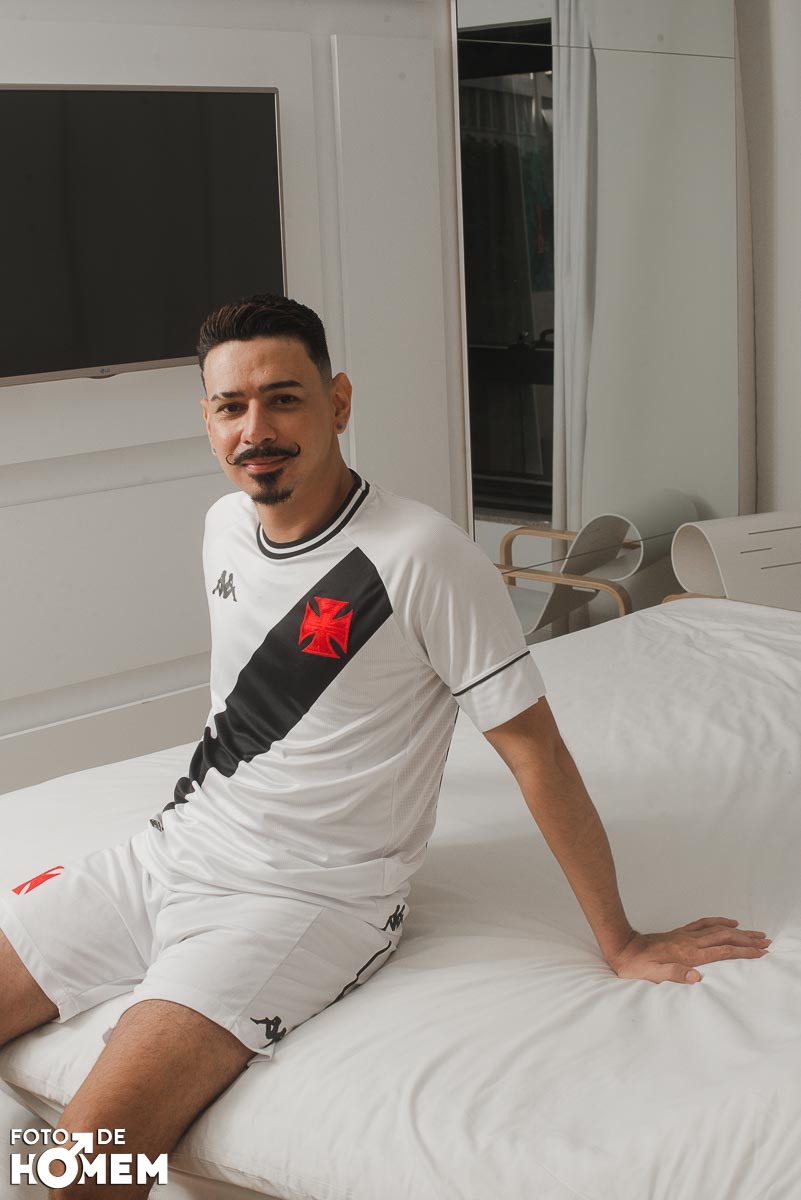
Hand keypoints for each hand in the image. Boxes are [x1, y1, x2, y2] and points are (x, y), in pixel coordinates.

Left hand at [608, 917, 770, 983]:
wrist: (622, 947)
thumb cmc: (637, 965)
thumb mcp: (653, 975)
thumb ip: (675, 974)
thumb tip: (697, 978)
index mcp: (688, 954)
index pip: (722, 952)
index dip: (743, 952)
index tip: (761, 952)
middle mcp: (690, 942)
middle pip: (726, 938)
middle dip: (747, 940)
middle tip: (766, 941)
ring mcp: (686, 935)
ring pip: (718, 930)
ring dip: (738, 931)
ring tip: (755, 932)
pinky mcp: (681, 932)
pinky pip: (704, 924)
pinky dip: (719, 921)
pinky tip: (729, 922)